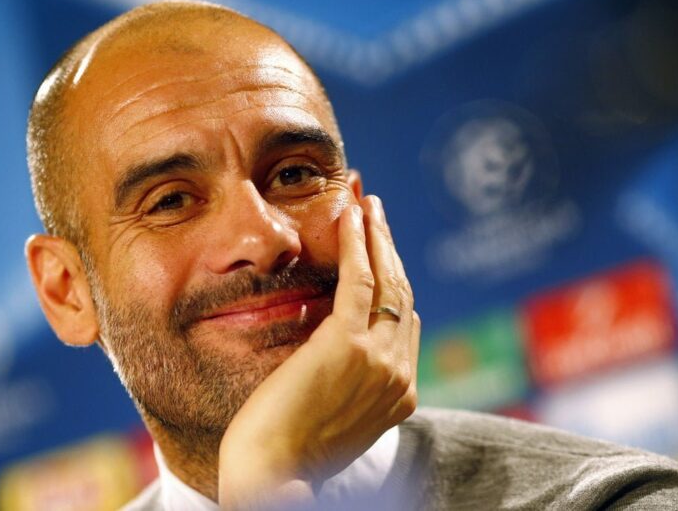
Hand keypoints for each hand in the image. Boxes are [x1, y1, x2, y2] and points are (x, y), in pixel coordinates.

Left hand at [218, 195, 420, 509]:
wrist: (274, 476)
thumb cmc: (288, 451)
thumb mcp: (334, 414)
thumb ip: (348, 380)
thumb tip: (337, 345)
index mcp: (400, 394)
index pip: (403, 322)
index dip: (392, 280)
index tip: (380, 252)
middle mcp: (400, 374)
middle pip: (401, 295)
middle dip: (389, 248)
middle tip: (376, 213)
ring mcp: (380, 359)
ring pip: (387, 281)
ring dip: (377, 235)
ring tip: (366, 202)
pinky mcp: (348, 344)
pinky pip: (359, 279)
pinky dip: (357, 241)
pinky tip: (350, 213)